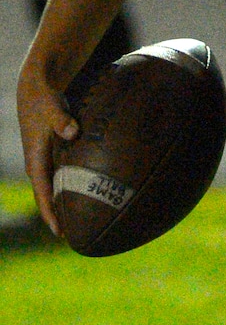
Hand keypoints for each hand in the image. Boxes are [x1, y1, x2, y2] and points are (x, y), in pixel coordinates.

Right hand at [17, 64, 78, 235]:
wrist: (35, 88)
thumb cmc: (43, 98)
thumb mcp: (50, 106)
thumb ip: (61, 120)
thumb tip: (72, 132)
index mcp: (35, 161)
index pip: (42, 194)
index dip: (51, 214)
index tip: (61, 233)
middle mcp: (39, 164)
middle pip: (50, 197)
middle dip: (61, 216)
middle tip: (79, 236)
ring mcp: (46, 159)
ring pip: (57, 187)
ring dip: (67, 203)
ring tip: (86, 220)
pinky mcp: (54, 151)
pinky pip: (64, 174)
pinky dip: (74, 184)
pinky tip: (91, 189)